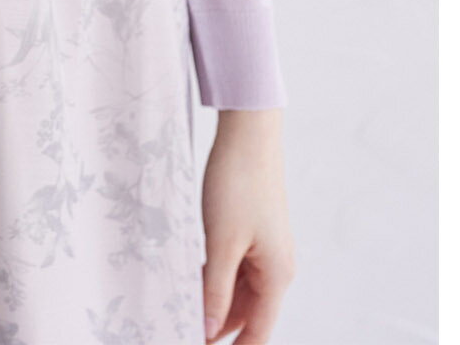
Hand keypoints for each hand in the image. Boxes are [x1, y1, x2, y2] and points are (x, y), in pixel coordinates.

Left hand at [201, 109, 295, 341]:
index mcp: (276, 276)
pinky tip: (191, 283)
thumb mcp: (222, 241)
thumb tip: (210, 328)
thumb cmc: (239, 183)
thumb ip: (216, 289)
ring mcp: (264, 250)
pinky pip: (233, 269)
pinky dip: (214, 280)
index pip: (258, 333)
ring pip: (238, 292)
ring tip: (182, 314)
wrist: (249, 133)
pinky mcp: (251, 233)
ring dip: (214, 304)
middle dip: (219, 329)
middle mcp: (275, 268)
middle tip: (182, 331)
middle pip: (247, 315)